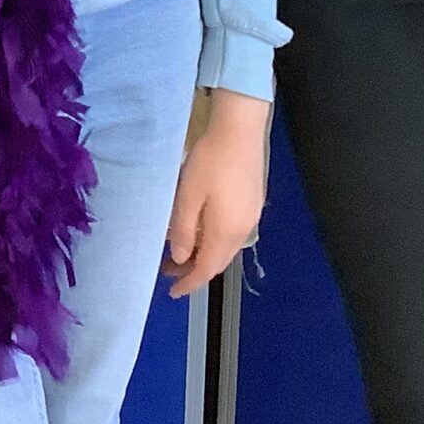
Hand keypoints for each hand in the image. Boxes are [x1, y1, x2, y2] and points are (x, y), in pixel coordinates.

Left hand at [162, 90, 269, 297]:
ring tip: (181, 253)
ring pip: (226, 247)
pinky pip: (232, 233)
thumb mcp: (188, 197)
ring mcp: (251, 216)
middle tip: (171, 272)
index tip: (173, 293)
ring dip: (205, 255)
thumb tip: (181, 258)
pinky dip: (214, 240)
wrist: (240, 130)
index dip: (190, 284)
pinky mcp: (252, 202)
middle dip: (195, 271)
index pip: (207, 269)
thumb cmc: (211, 161)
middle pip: (218, 261)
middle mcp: (243, 230)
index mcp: (227, 232)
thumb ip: (184, 230)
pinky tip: (202, 230)